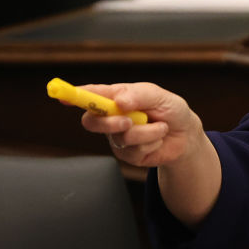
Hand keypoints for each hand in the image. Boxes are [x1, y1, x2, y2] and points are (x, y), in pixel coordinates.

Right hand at [76, 82, 202, 167]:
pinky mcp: (127, 154)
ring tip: (160, 127)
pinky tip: (157, 139)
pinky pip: (133, 150)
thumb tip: (119, 101)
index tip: (62, 96)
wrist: (186, 136)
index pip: (91, 95)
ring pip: (120, 137)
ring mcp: (118, 136)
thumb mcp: (161, 96)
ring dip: (146, 132)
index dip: (73, 95)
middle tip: (128, 121)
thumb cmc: (172, 110)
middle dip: (109, 123)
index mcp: (117, 97)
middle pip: (91, 122)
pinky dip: (151, 143)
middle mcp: (113, 117)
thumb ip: (139, 95)